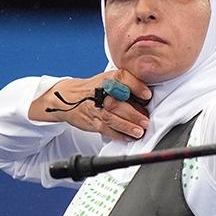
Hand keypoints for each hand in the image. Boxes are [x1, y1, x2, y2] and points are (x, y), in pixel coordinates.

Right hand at [29, 68, 152, 139]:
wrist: (67, 98)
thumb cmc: (95, 89)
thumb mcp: (109, 80)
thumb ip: (127, 86)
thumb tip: (148, 99)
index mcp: (108, 78)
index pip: (122, 78)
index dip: (135, 86)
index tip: (147, 95)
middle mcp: (100, 92)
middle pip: (117, 102)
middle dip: (133, 113)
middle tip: (146, 121)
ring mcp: (95, 107)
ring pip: (111, 118)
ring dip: (127, 126)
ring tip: (139, 131)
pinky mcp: (92, 121)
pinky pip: (106, 129)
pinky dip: (118, 135)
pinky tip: (128, 137)